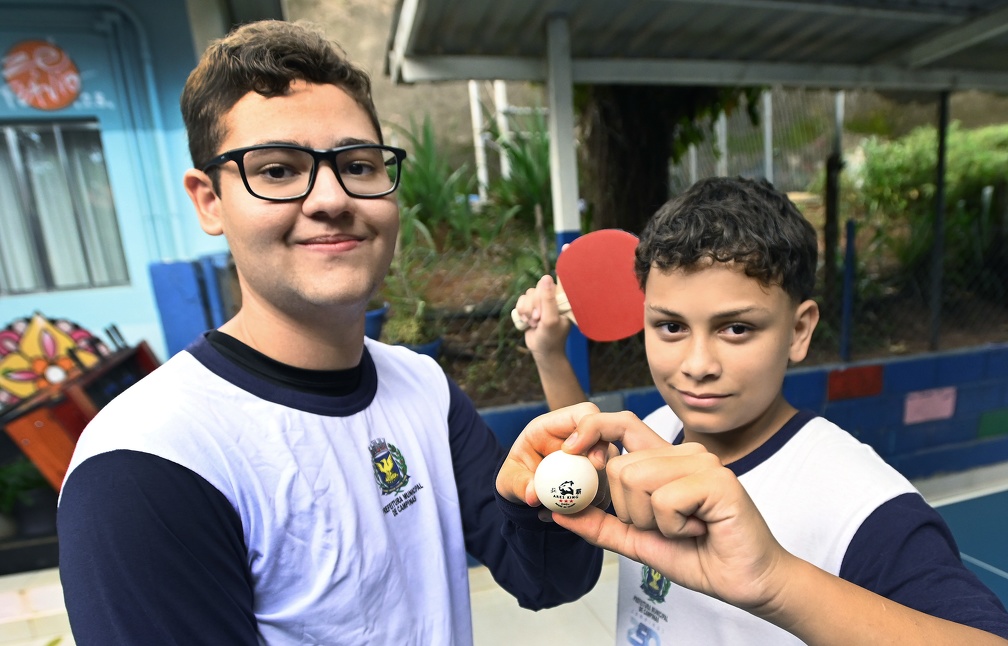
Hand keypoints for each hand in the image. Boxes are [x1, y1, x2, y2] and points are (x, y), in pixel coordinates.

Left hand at [496, 402, 611, 515]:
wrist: (524, 496)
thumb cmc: (514, 479)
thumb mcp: (508, 481)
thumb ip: (519, 485)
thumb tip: (533, 495)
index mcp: (554, 426)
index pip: (583, 414)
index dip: (590, 428)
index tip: (578, 453)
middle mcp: (577, 438)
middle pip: (605, 436)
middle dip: (604, 455)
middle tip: (596, 474)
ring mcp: (589, 456)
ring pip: (610, 462)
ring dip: (600, 485)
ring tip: (576, 507)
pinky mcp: (597, 477)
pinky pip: (608, 486)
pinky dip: (598, 501)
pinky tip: (582, 516)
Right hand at [514, 274, 569, 356]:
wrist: (543, 352)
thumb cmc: (551, 338)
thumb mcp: (550, 319)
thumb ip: (548, 299)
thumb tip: (545, 277)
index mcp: (562, 299)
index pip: (551, 284)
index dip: (543, 296)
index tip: (543, 311)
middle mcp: (552, 298)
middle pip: (537, 288)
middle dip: (533, 306)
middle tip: (538, 319)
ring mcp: (541, 302)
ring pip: (527, 294)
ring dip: (527, 310)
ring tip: (533, 323)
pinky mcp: (530, 307)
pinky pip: (521, 300)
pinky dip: (521, 311)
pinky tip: (527, 321)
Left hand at [553, 411, 789, 612]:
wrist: (747, 582)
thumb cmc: (700, 557)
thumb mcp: (638, 541)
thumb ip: (600, 524)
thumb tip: (557, 511)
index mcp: (666, 460)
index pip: (622, 424)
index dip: (592, 430)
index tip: (569, 450)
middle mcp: (685, 453)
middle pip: (619, 467)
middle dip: (630, 510)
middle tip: (666, 526)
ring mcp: (703, 462)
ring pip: (636, 480)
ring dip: (652, 521)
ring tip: (685, 528)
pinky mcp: (717, 480)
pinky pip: (664, 499)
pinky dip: (674, 526)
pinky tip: (700, 529)